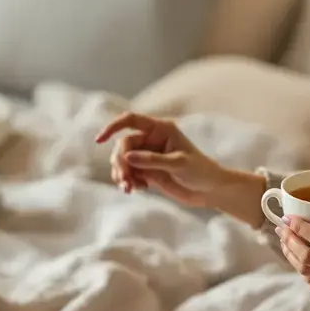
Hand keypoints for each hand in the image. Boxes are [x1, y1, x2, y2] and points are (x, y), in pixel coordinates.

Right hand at [95, 112, 221, 204]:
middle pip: (123, 145)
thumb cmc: (200, 171)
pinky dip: (128, 181)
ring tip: (129, 188)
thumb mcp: (178, 164)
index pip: (131, 120)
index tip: (99, 140)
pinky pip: (129, 174)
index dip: (113, 127)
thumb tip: (126, 157)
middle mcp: (151, 140)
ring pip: (123, 161)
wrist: (209, 190)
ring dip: (121, 174)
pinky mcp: (147, 171)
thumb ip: (152, 160)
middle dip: (121, 162)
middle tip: (125, 179)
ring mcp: (148, 156)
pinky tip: (137, 189)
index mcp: (161, 129)